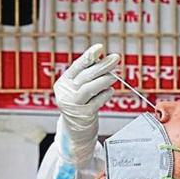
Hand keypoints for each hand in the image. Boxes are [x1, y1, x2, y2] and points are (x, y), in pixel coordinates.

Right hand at [53, 44, 119, 164]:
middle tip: (116, 58)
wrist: (76, 130)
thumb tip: (103, 59)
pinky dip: (104, 96)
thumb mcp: (80, 89)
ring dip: (103, 81)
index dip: (89, 56)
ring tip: (114, 76)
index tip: (100, 47)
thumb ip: (89, 75)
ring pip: (88, 88)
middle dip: (102, 66)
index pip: (77, 66)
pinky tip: (110, 92)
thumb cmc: (82, 105)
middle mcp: (65, 93)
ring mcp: (72, 104)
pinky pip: (96, 102)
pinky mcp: (82, 115)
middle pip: (85, 76)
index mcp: (64, 82)